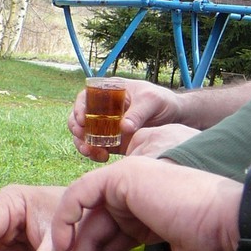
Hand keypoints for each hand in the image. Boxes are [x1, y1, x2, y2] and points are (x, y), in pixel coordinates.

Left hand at [49, 156, 249, 250]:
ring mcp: (131, 186)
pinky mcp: (125, 177)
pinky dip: (65, 219)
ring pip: (85, 228)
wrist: (237, 238)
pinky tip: (61, 250)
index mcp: (152, 222)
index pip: (108, 248)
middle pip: (92, 241)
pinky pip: (80, 193)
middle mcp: (139, 202)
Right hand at [68, 80, 185, 161]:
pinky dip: (93, 154)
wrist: (173, 118)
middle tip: (84, 142)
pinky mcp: (109, 141)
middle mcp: (102, 108)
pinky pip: (94, 147)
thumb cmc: (162, 101)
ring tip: (92, 153)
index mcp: (108, 92)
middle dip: (77, 131)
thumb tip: (123, 128)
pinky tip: (103, 158)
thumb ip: (138, 113)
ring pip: (82, 135)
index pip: (85, 97)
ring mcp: (104, 126)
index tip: (83, 120)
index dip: (79, 108)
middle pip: (78, 118)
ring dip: (82, 145)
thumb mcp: (152, 101)